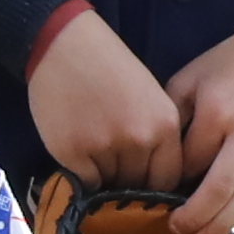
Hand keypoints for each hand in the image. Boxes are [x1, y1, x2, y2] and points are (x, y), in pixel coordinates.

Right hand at [22, 8, 181, 192]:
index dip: (155, 186)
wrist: (65, 46)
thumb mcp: (149, 99)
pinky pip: (85, 182)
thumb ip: (155, 136)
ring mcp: (104, 148)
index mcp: (164, 125)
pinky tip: (80, 157)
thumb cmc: (108, 68)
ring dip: (105, 180)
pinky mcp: (72, 153)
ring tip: (96, 159)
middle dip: (129, 184)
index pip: (168, 179)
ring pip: (111, 186)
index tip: (143, 183)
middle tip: (116, 172)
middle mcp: (139, 140)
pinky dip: (83, 177)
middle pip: (138, 185)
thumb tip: (150, 177)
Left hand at [162, 7, 233, 233]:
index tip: (163, 195)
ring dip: (227, 222)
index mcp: (217, 111)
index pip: (189, 163)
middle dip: (195, 217)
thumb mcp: (193, 75)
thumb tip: (157, 156)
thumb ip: (173, 114)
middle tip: (180, 233)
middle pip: (218, 189)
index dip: (173, 183)